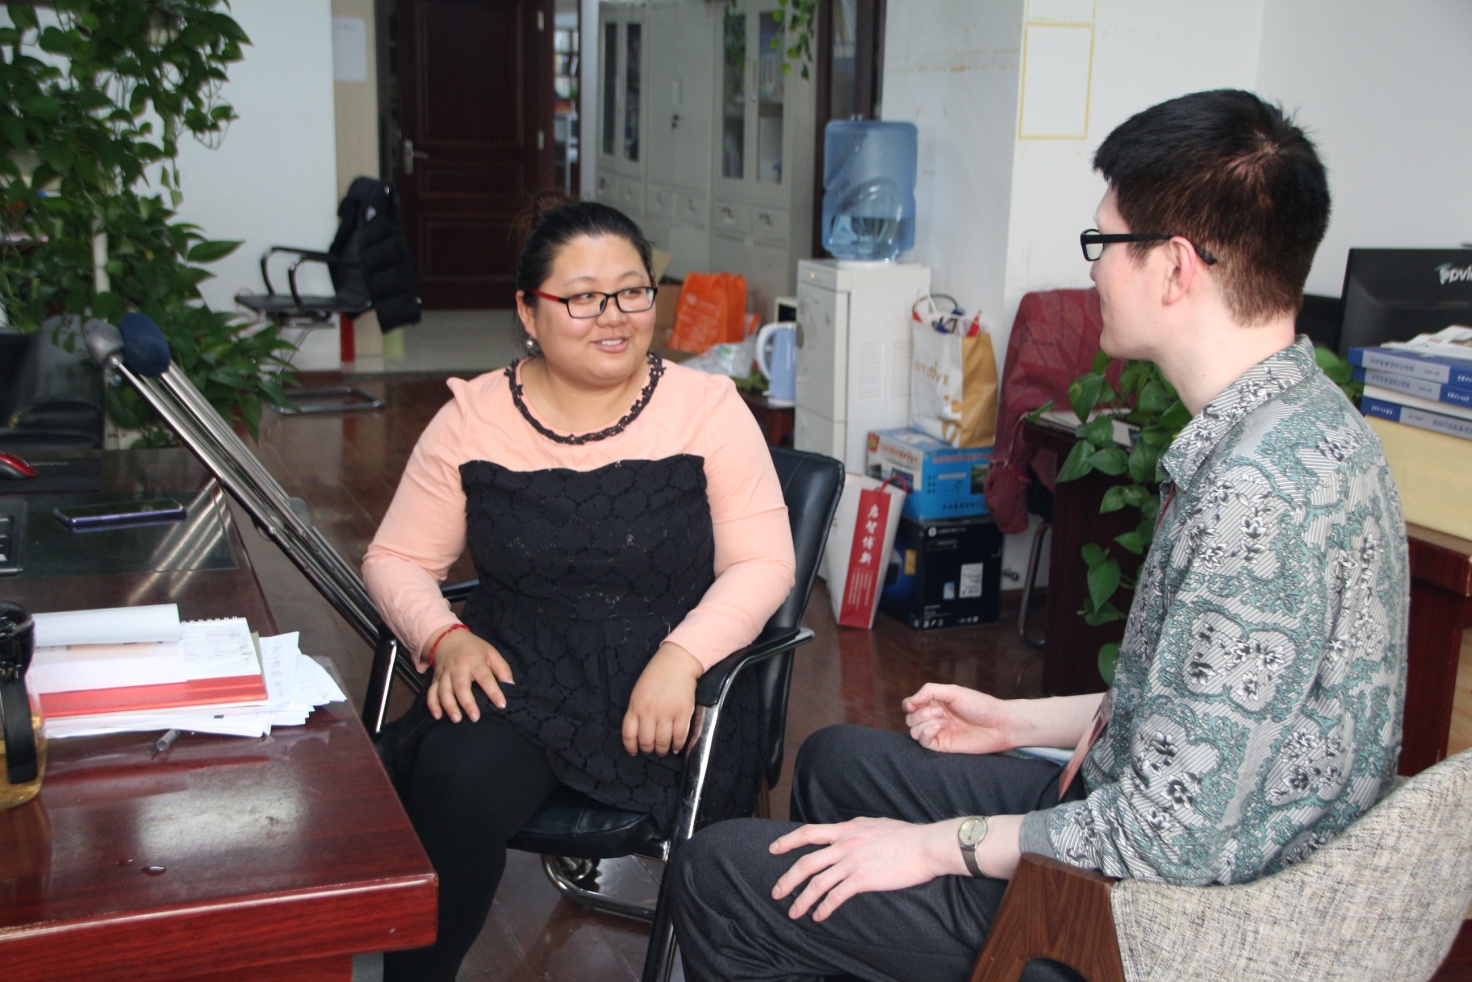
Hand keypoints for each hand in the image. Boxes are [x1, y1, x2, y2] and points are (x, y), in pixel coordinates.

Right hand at [426, 628, 514, 722]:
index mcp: (474, 661)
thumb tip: (511, 685)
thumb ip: (502, 668)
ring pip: (444, 691)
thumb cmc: (474, 649)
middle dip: (467, 703)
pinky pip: (431, 693)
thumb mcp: (491, 652)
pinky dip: (432, 705)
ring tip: (457, 719)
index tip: (501, 705)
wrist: (448, 639)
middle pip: (461, 686)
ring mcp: (445, 674)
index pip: (485, 677)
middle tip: (475, 718)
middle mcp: (458, 668)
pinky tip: (438, 716)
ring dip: (449, 706)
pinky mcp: (436, 679)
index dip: (493, 691)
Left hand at [622, 643, 700, 755]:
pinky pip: (679, 737)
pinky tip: (676, 746)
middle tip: (652, 750)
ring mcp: (667, 713)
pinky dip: (678, 745)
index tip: (635, 751)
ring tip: (664, 749)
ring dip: (663, 750)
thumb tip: (638, 731)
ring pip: (662, 742)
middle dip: (649, 749)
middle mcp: (649, 712)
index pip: (629, 734)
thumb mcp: (638, 692)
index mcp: (636, 706)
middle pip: (646, 741)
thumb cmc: (656, 676)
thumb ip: (636, 711)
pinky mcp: (683, 713)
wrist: (677, 662)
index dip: (631, 747)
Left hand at [768, 818, 959, 920]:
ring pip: (817, 882)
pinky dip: (824, 908)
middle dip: (787, 879)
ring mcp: (852, 861)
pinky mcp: (863, 879)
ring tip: (794, 912)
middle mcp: (844, 843)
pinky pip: (836, 896)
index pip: (809, 832)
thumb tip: (847, 832)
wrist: (924, 846)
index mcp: (846, 829)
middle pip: (806, 862)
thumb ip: (856, 829)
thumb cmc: (905, 836)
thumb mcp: (873, 824)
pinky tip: (819, 916)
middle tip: (777, 892)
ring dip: (802, 900)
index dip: (788, 841)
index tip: (774, 849)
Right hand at [903, 683, 1014, 754]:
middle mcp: (935, 717)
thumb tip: (910, 701)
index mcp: (936, 702)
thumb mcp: (954, 691)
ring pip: (913, 730)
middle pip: (910, 718)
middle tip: (940, 712)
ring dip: (924, 723)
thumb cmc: (980, 705)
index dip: (908, 704)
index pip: (911, 704)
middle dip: (921, 713)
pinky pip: (923, 742)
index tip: (912, 704)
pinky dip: (927, 732)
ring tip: (943, 720)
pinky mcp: (943, 745)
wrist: (999, 725)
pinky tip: (941, 727)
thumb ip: (930, 691)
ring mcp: (938, 732)